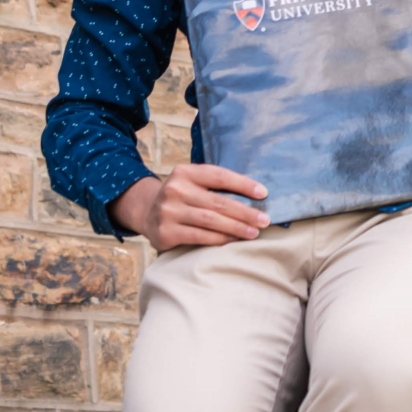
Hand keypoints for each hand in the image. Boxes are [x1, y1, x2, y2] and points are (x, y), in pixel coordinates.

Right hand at [108, 165, 269, 250]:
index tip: (263, 193)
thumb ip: (216, 185)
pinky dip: (219, 239)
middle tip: (264, 220)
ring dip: (236, 227)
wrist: (147, 213)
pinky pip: (199, 236)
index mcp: (184, 172)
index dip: (243, 184)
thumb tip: (256, 195)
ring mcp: (167, 212)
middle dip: (245, 212)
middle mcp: (174, 189)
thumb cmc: (183, 197)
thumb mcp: (194, 182)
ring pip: (210, 220)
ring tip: (253, 232)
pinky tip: (233, 240)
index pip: (219, 176)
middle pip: (217, 202)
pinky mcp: (165, 232)